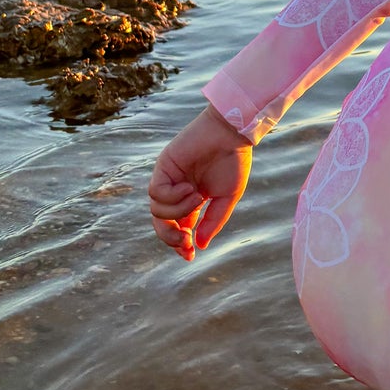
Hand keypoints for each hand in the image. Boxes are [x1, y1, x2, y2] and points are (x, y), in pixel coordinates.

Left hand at [148, 106, 252, 260]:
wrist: (232, 133)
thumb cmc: (233, 161)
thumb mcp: (227, 197)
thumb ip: (213, 221)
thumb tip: (200, 245)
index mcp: (192, 200)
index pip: (178, 228)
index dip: (180, 244)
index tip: (190, 256)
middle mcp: (176, 191)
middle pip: (161, 223)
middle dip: (172, 237)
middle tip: (186, 242)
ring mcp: (168, 179)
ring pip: (157, 211)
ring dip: (178, 211)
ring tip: (198, 198)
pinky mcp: (163, 167)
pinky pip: (156, 193)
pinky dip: (172, 197)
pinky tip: (190, 189)